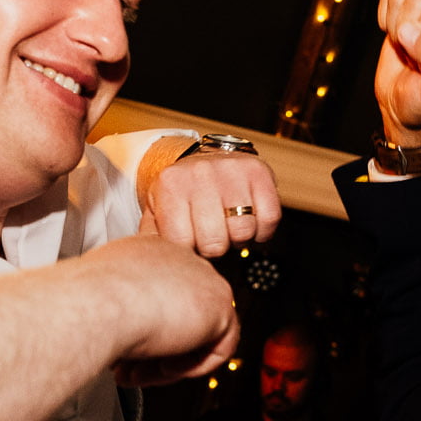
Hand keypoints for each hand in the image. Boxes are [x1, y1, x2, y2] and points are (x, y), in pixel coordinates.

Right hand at [74, 234, 240, 386]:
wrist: (98, 304)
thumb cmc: (89, 302)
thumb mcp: (101, 300)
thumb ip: (121, 309)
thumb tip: (128, 335)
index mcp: (149, 251)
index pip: (160, 295)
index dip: (142, 330)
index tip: (123, 351)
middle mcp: (178, 259)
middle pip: (181, 314)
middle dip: (155, 350)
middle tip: (128, 369)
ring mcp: (203, 278)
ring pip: (200, 334)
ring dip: (168, 363)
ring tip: (138, 372)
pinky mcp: (221, 305)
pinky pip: (218, 349)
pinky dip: (191, 367)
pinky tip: (164, 367)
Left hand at [141, 148, 281, 257]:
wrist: (203, 159)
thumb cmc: (182, 193)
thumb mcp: (157, 211)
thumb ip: (151, 237)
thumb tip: (155, 261)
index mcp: (170, 184)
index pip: (183, 243)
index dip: (189, 251)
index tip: (189, 241)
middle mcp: (200, 173)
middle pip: (215, 243)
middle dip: (213, 248)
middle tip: (210, 235)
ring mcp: (231, 171)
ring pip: (243, 232)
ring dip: (238, 238)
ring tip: (227, 226)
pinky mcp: (258, 172)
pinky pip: (269, 219)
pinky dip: (262, 230)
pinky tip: (248, 220)